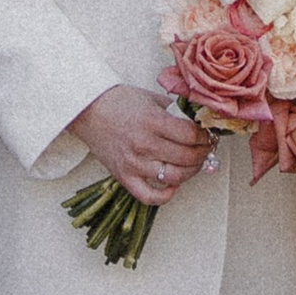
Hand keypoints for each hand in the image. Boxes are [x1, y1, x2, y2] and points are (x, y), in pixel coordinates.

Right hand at [69, 84, 207, 207]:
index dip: (205, 136)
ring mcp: (134, 164)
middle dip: (203, 153)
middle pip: (187, 157)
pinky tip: (173, 185)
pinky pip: (149, 196)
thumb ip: (175, 111)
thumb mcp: (151, 98)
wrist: (87, 110)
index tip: (208, 135)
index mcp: (153, 122)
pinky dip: (166, 195)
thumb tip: (199, 121)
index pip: (191, 135)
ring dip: (191, 172)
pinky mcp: (124, 177)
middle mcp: (144, 145)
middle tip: (206, 148)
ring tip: (194, 163)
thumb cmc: (118, 101)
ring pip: (175, 177)